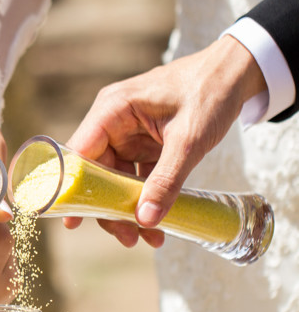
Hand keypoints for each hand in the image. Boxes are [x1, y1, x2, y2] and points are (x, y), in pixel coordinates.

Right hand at [66, 35, 266, 247]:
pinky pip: (137, 178)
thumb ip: (166, 181)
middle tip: (128, 239)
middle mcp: (114, 122)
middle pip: (97, 174)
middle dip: (111, 209)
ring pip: (117, 181)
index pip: (79, 154)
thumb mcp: (188, 140)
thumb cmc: (211, 91)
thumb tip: (146, 220)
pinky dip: (147, 200)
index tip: (73, 222)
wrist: (238, 72)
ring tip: (150, 238)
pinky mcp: (145, 144)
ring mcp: (129, 134)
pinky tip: (159, 223)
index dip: (73, 189)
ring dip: (130, 210)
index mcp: (113, 110)